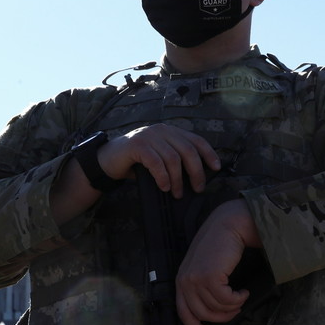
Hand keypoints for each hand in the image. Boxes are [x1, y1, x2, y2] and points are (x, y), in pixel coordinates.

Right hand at [99, 124, 220, 197]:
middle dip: (196, 172)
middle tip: (198, 188)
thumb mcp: (160, 157)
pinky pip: (156, 163)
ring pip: (173, 159)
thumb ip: (176, 160)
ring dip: (178, 179)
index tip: (216, 167)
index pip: (196, 140)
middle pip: (188, 151)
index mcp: (171, 132)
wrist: (108, 159)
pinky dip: (163, 177)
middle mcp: (162, 131)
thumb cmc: (138, 162)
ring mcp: (149, 136)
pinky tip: (164, 187)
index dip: (209, 153)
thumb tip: (198, 177)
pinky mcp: (137, 145)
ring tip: (178, 193)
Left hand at [175, 200, 261, 324]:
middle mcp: (185, 281)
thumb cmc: (223, 243)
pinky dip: (238, 299)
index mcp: (182, 279)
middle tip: (236, 309)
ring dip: (233, 306)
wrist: (231, 224)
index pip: (183, 312)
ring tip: (242, 296)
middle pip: (202, 314)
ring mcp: (195, 279)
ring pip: (217, 308)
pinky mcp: (209, 277)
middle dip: (222, 317)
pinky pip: (225, 300)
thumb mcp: (208, 265)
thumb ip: (204, 284)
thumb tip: (216, 308)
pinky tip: (244, 291)